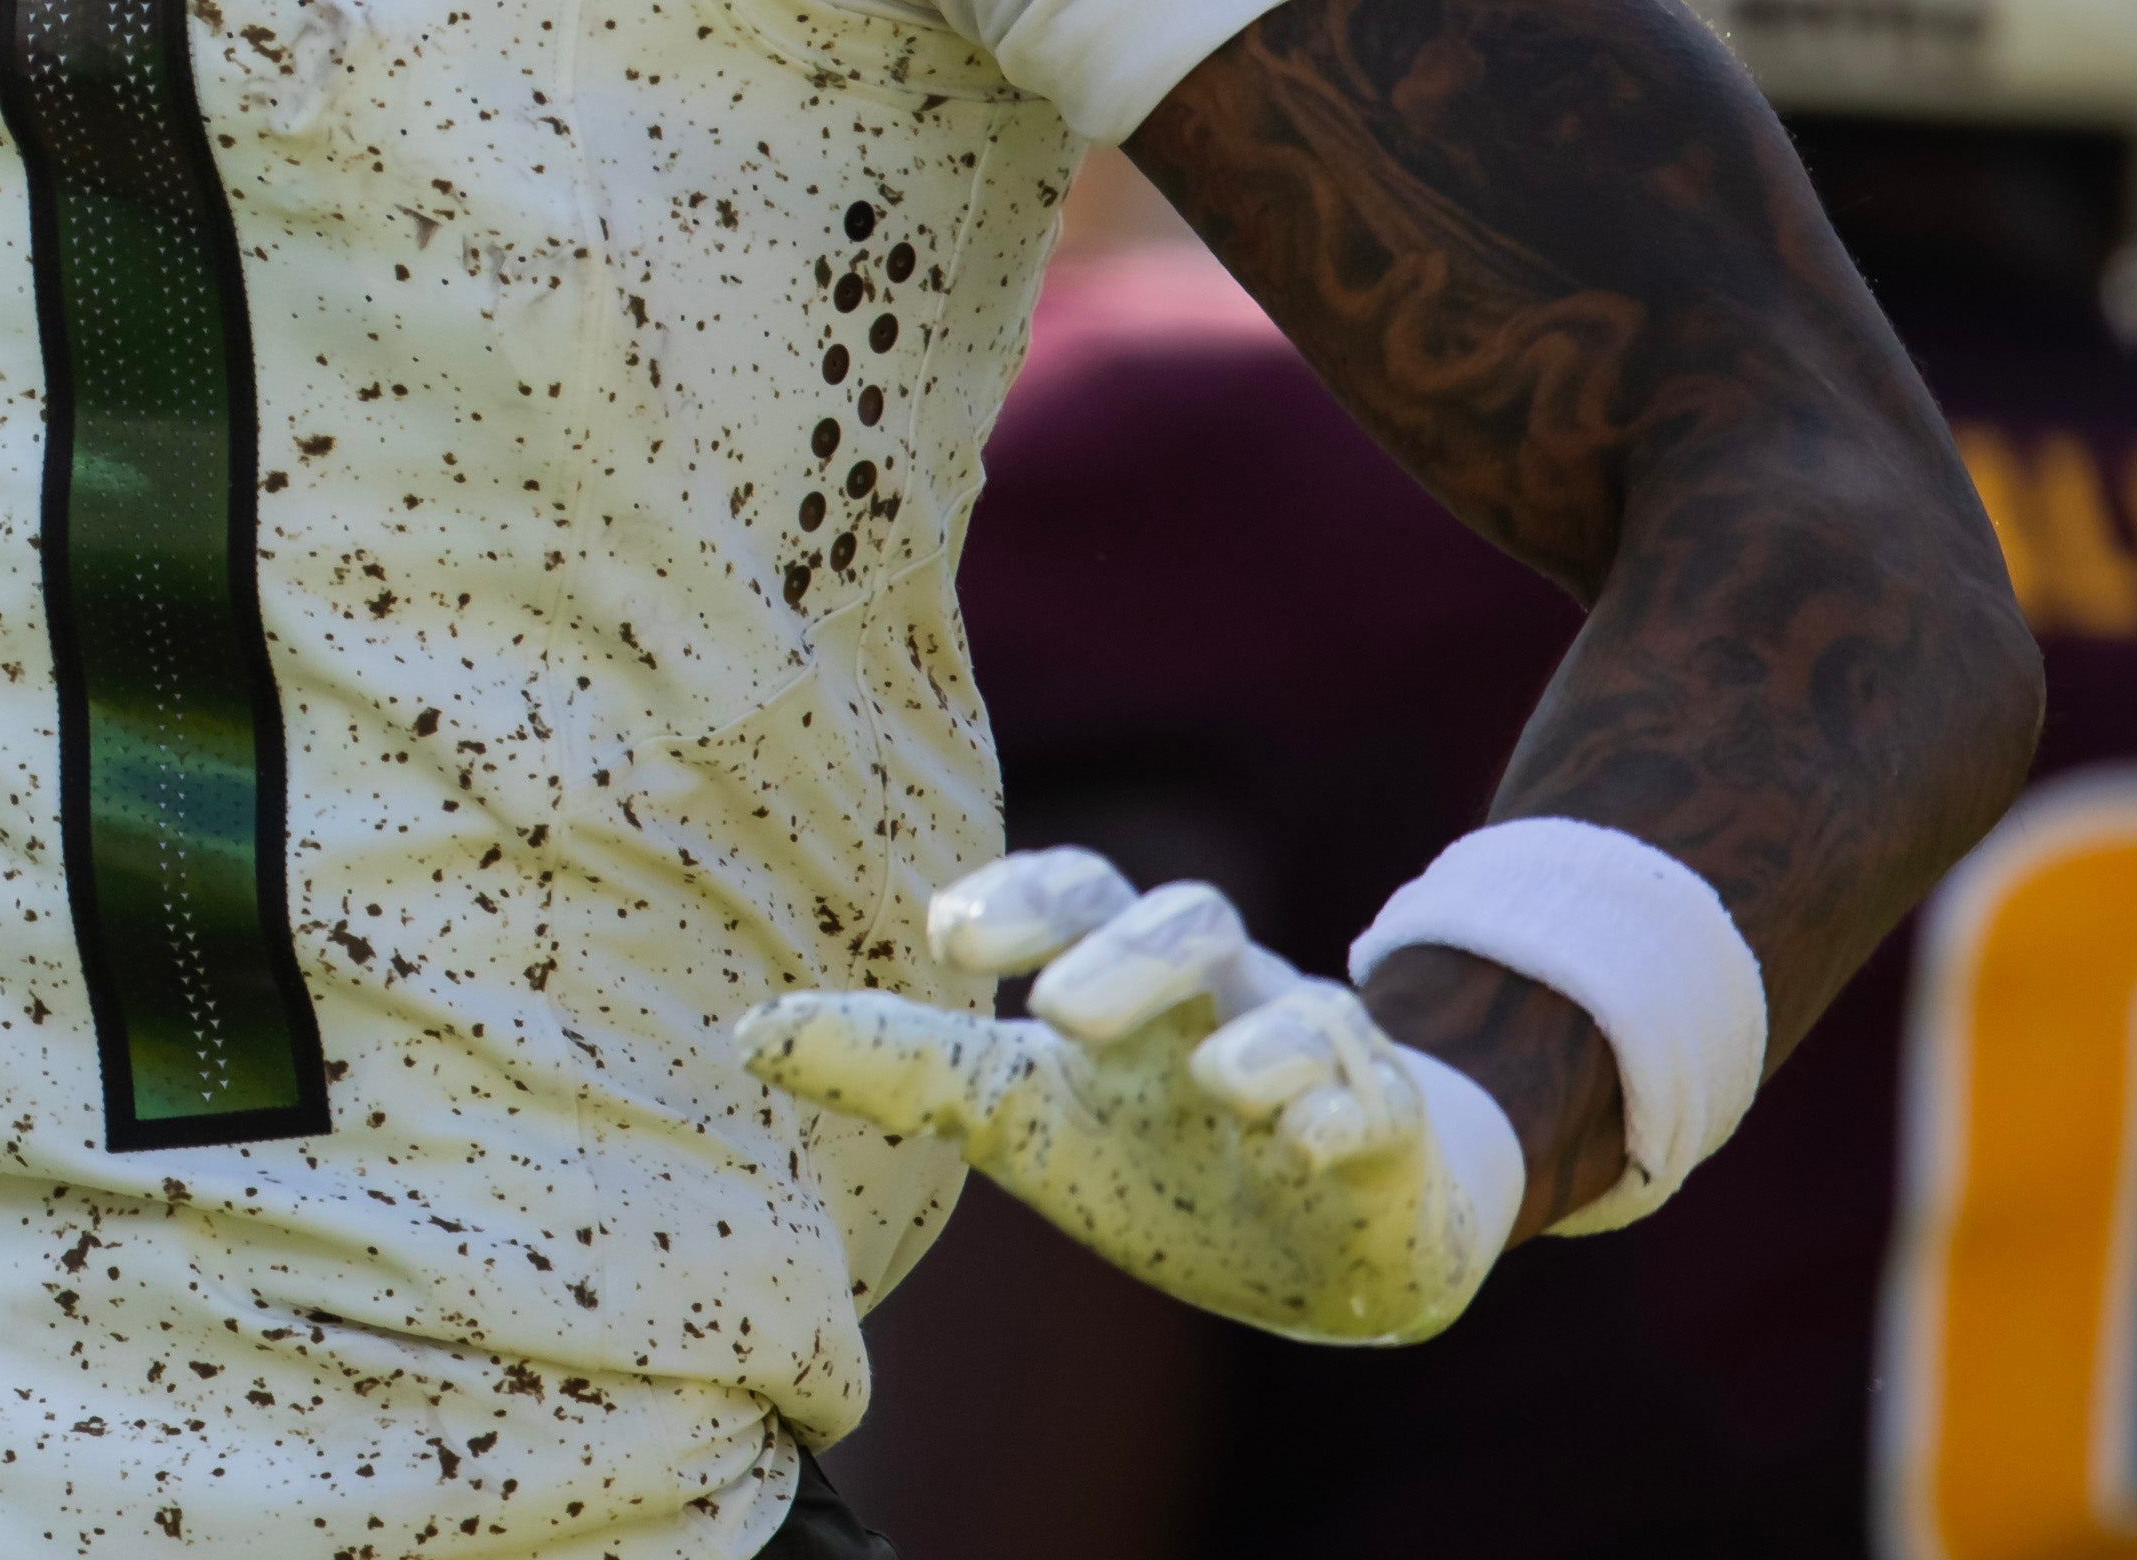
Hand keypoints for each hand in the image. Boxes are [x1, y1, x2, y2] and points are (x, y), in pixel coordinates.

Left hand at [735, 850, 1519, 1345]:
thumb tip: (747, 1035)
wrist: (1336, 1243)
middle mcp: (1223, 1000)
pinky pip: (1383, 1105)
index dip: (1019, 898)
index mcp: (1123, 984)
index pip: (1075, 893)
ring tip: (1211, 1081)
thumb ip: (898, 1070)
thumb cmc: (1161, 1160)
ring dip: (1257, 1035)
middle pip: (1189, 920)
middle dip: (1125, 954)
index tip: (946, 934)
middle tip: (1055, 1013)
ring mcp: (1316, 1065)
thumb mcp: (1019, 1120)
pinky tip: (1306, 1145)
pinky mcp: (1389, 1139)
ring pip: (1304, 1004)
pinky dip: (1345, 1117)